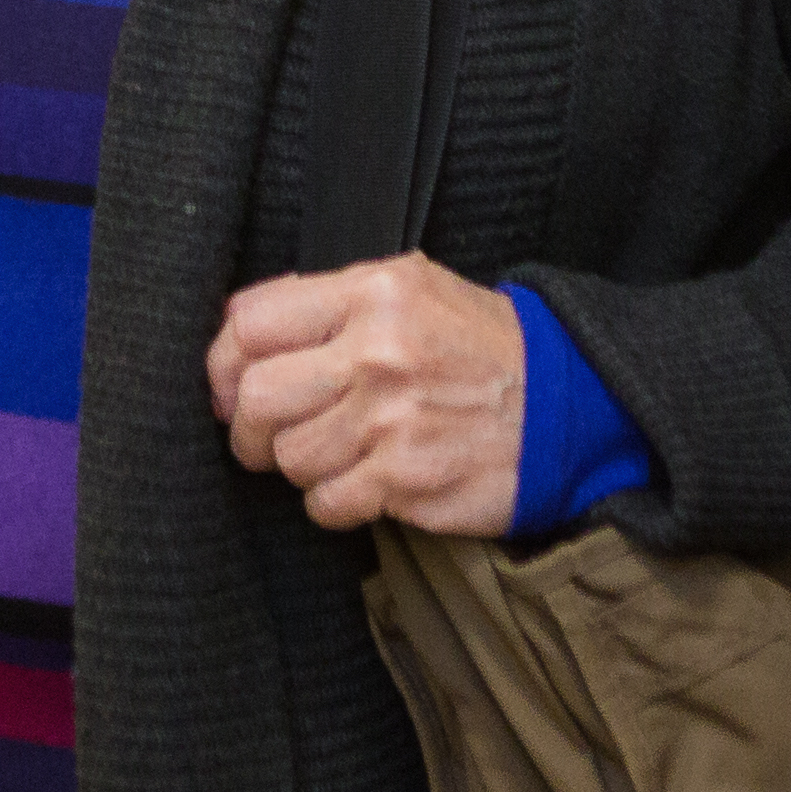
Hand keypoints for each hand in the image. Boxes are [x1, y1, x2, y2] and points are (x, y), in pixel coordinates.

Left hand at [204, 254, 523, 536]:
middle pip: (255, 396)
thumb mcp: (413, 288)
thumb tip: (243, 330)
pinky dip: (332, 502)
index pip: (251, 322)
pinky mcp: (407, 479)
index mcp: (372, 293)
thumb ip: (329, 300)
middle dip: (245, 426)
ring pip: (288, 456)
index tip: (228, 386)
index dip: (222, 361)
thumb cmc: (481, 346)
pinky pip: (326, 503)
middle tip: (260, 437)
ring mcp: (390, 419)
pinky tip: (363, 483)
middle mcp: (376, 351)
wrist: (568, 406)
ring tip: (333, 454)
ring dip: (298, 465)